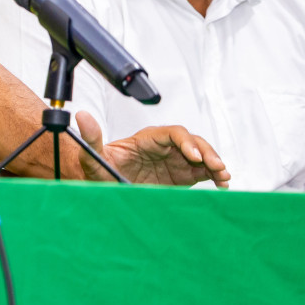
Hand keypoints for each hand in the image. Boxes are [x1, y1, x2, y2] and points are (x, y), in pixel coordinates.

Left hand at [76, 112, 230, 187]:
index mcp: (146, 139)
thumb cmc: (100, 170)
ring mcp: (175, 160)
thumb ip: (91, 138)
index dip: (185, 141)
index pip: (171, 133)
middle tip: (216, 167)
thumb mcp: (94, 157)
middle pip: (192, 142)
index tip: (193, 156)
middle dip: (206, 152)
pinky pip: (203, 172)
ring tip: (223, 176)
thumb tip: (81, 116)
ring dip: (214, 162)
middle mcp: (164, 147)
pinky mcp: (182, 175)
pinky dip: (215, 176)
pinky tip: (222, 184)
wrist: (106, 188)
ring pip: (201, 155)